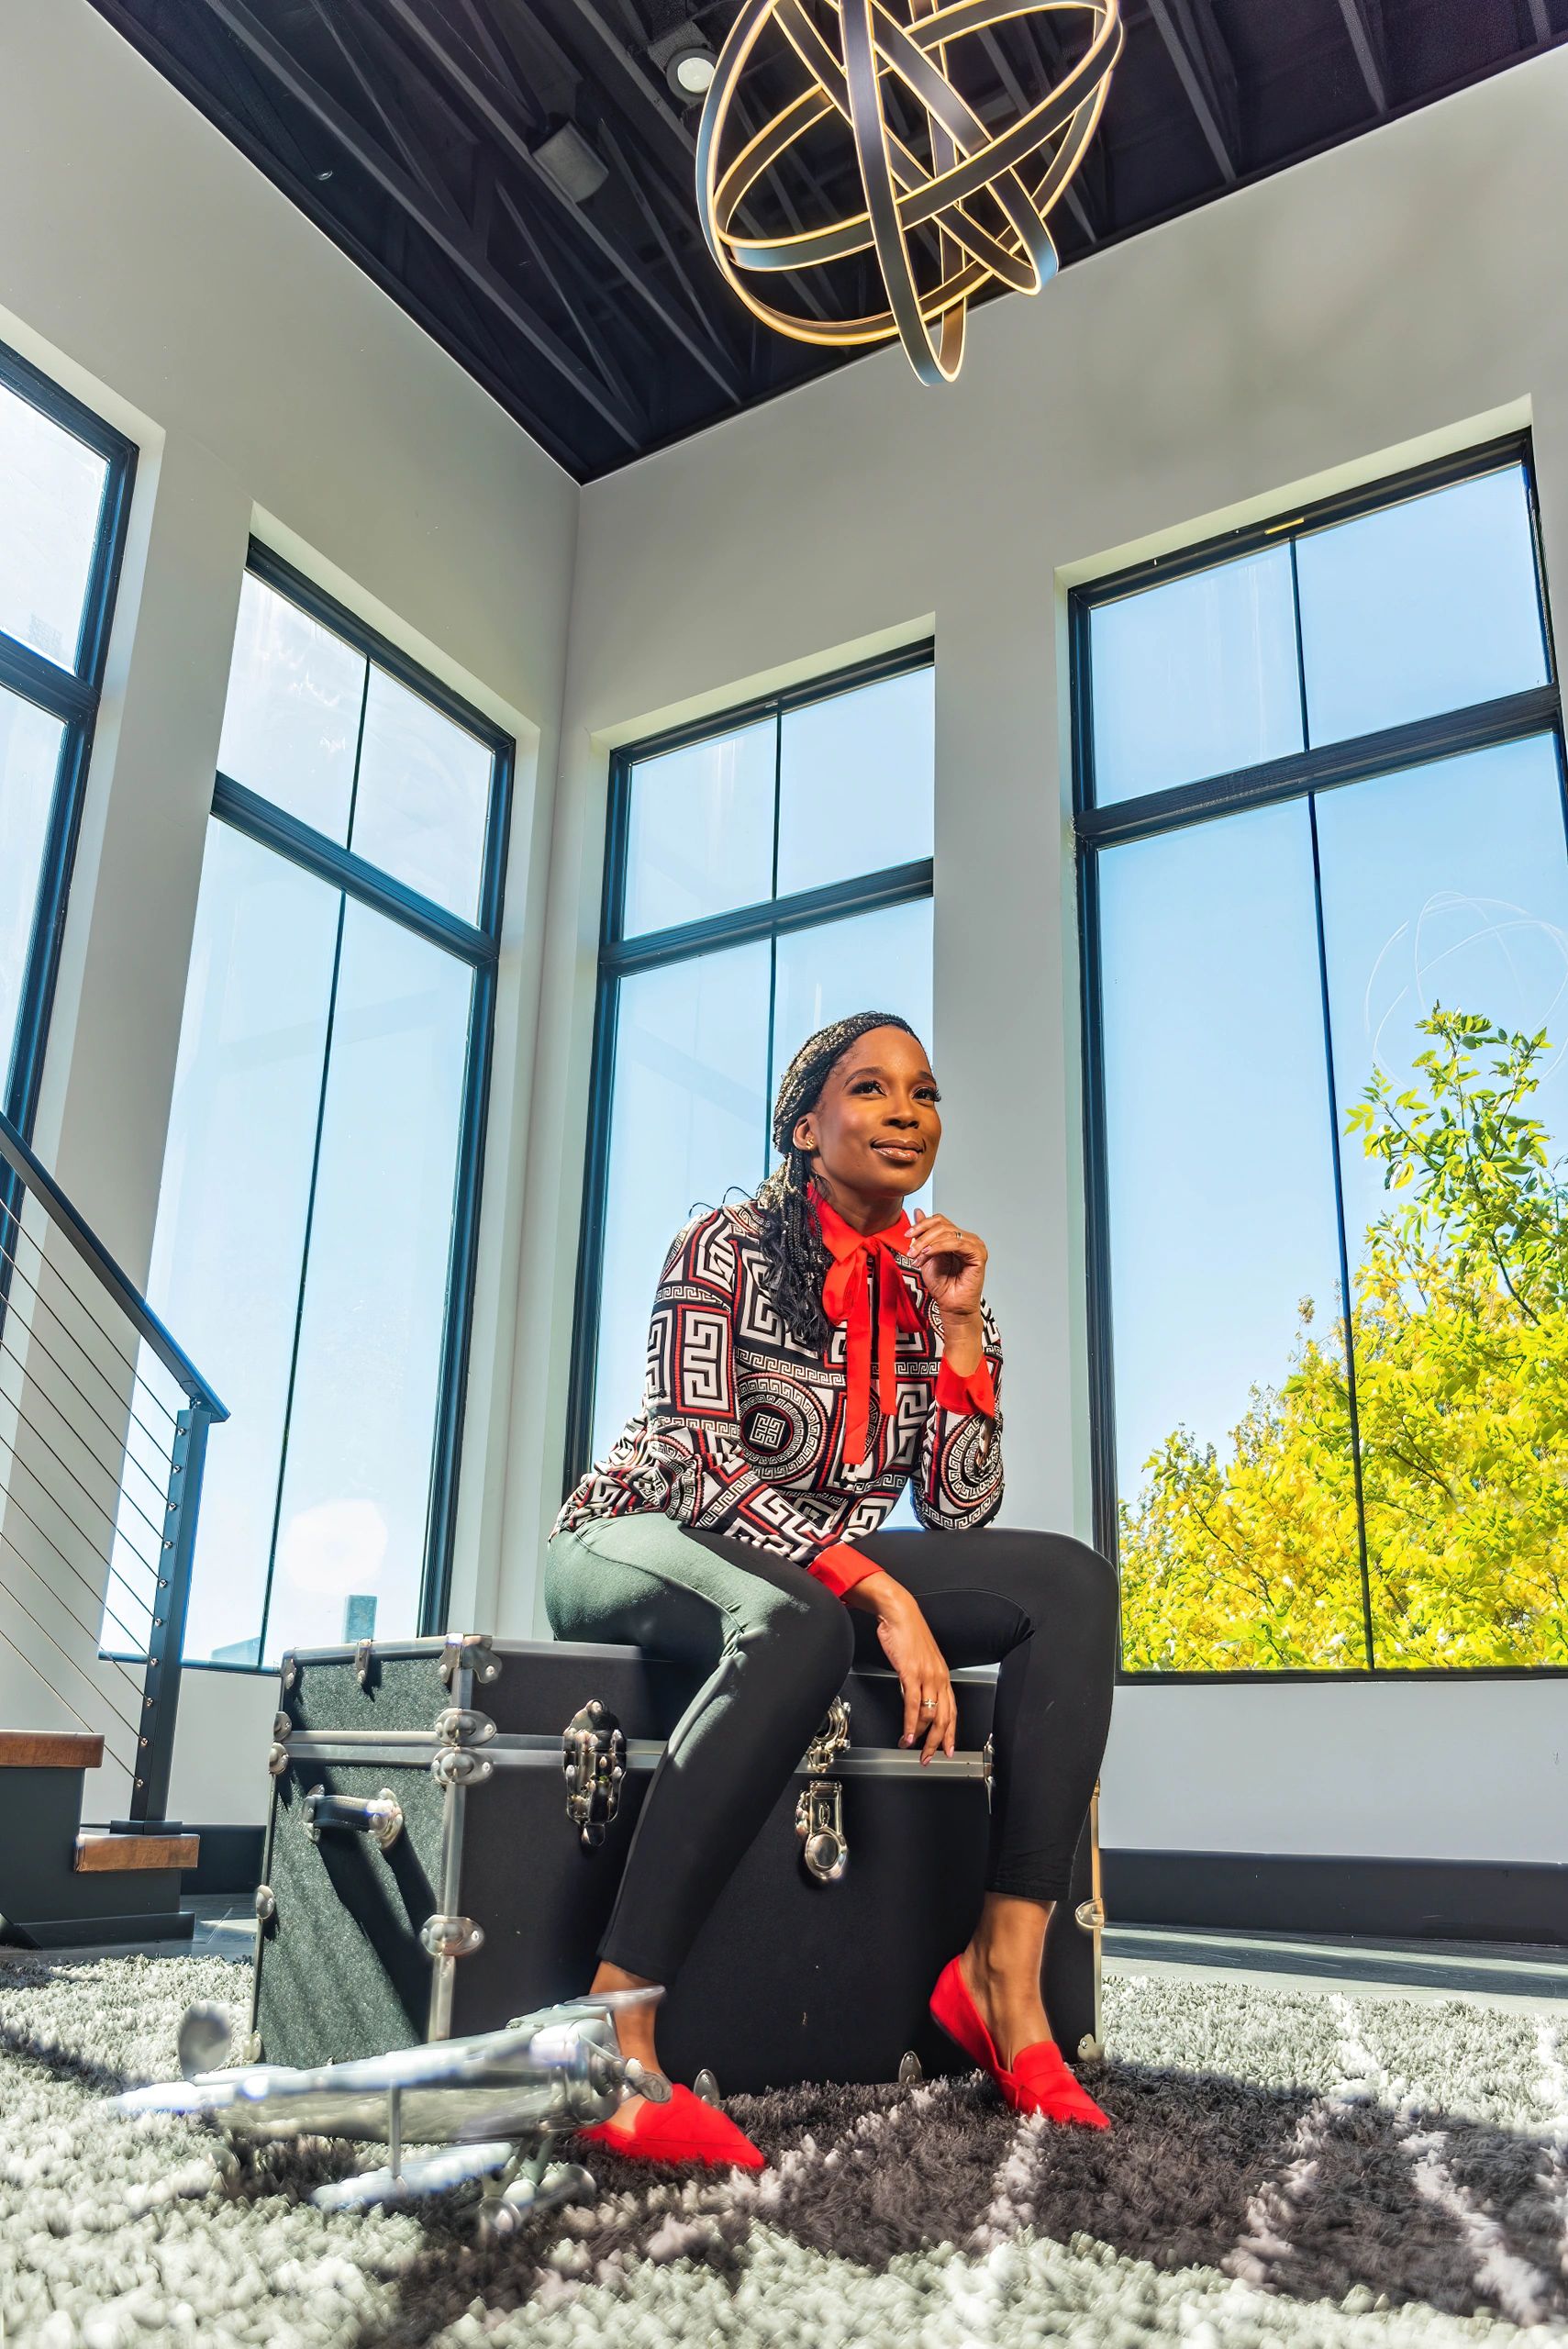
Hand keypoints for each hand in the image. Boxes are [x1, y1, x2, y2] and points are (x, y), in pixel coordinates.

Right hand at [850, 1574, 955, 1761]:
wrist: (899, 1613)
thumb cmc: (907, 1633)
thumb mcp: (918, 1661)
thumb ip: (919, 1681)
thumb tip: (914, 1700)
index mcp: (942, 1674)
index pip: (952, 1710)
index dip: (950, 1732)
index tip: (947, 1749)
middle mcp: (939, 1677)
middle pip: (944, 1717)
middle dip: (937, 1742)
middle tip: (930, 1758)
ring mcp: (927, 1676)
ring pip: (930, 1714)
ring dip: (920, 1736)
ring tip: (911, 1747)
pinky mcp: (912, 1673)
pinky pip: (913, 1704)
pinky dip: (910, 1723)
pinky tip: (907, 1734)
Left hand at [905, 1208, 985, 1321]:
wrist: (951, 1306)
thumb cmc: (942, 1285)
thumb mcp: (926, 1255)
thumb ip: (923, 1234)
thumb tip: (918, 1211)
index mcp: (957, 1238)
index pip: (940, 1221)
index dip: (922, 1225)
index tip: (907, 1236)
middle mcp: (968, 1239)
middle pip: (942, 1225)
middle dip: (922, 1236)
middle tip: (910, 1251)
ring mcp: (975, 1245)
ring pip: (947, 1232)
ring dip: (927, 1243)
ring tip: (917, 1256)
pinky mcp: (978, 1254)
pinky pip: (955, 1243)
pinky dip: (938, 1247)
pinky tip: (928, 1254)